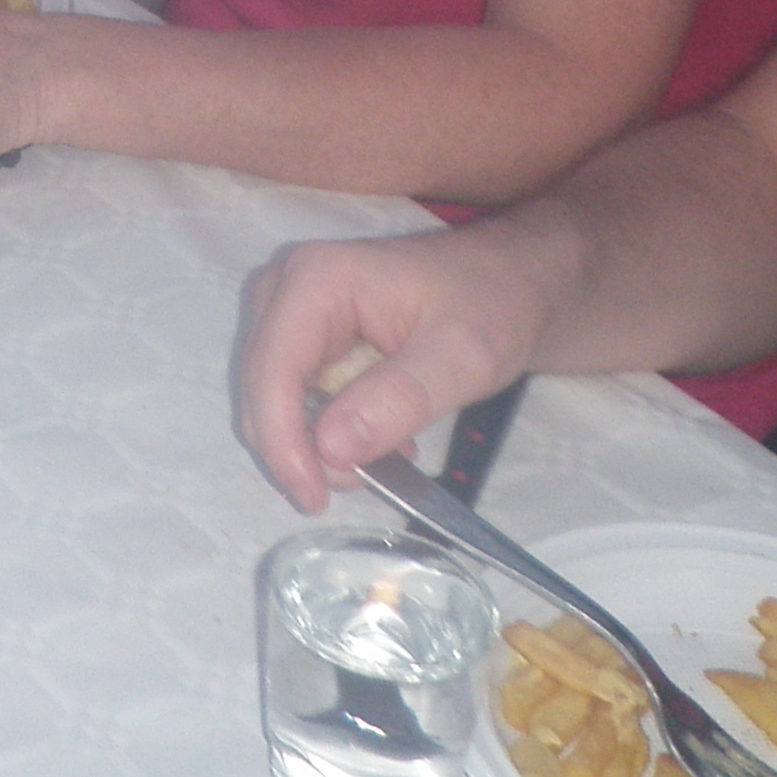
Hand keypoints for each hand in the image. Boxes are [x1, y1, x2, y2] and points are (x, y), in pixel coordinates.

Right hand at [234, 232, 547, 514]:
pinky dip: (330, 426)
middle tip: (368, 481)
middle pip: (263, 385)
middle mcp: (287, 287)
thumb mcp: (461, 357)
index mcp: (316, 278)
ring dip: (319, 439)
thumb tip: (329, 450)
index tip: (314, 498)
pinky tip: (382, 435)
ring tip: (390, 453)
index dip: (283, 441)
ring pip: (273, 395)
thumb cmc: (491, 306)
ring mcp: (293, 308)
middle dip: (303, 446)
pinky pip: (296, 392)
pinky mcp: (307, 330)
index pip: (273, 370)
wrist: (513, 283)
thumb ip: (398, 399)